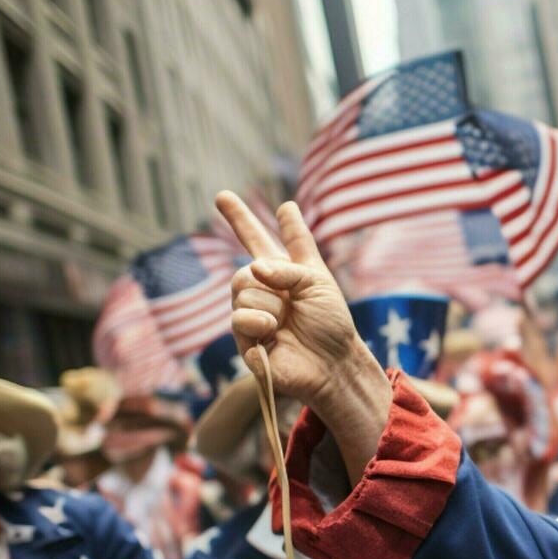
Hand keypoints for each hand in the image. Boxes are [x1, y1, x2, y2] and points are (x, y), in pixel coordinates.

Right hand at [218, 192, 361, 405]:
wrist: (335, 362)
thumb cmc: (331, 323)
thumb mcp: (318, 282)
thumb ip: (289, 266)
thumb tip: (256, 266)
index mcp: (281, 271)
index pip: (255, 239)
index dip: (239, 218)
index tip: (222, 196)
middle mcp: (262, 291)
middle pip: (244, 271)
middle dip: (268, 281)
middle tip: (291, 304)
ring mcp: (250, 315)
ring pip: (242, 293)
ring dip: (271, 306)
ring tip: (286, 323)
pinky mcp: (244, 341)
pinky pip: (240, 319)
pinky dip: (261, 324)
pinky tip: (275, 334)